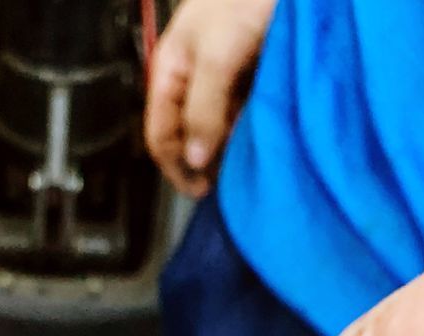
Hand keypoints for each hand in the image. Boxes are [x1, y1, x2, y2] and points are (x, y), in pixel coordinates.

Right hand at [145, 0, 274, 196]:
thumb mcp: (216, 56)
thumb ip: (203, 109)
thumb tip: (195, 160)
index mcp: (169, 73)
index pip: (160, 136)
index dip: (176, 167)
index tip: (202, 191)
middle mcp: (191, 80)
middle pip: (189, 135)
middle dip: (207, 161)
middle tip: (230, 181)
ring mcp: (219, 77)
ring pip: (217, 126)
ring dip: (231, 146)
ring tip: (250, 160)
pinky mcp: (247, 73)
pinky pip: (242, 112)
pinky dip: (249, 128)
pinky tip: (263, 136)